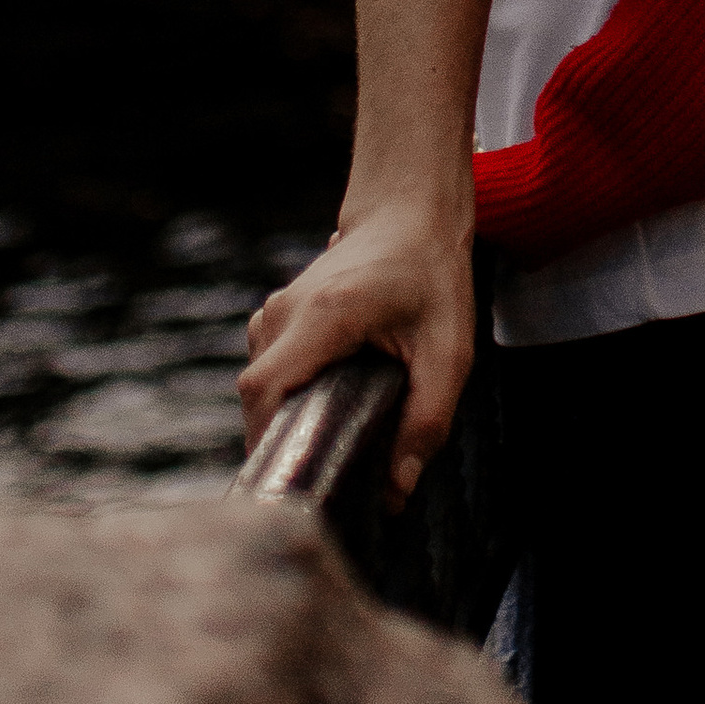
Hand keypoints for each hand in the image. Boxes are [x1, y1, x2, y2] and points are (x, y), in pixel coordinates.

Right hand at [239, 199, 474, 507]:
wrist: (410, 211)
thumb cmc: (432, 274)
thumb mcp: (448, 350)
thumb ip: (426, 420)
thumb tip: (397, 491)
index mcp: (324, 315)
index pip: (263, 390)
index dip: (266, 442)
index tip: (294, 480)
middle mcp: (287, 310)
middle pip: (257, 394)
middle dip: (283, 440)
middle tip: (323, 477)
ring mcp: (277, 308)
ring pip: (260, 382)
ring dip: (287, 417)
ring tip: (329, 444)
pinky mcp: (278, 314)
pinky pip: (268, 368)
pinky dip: (288, 395)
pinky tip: (326, 409)